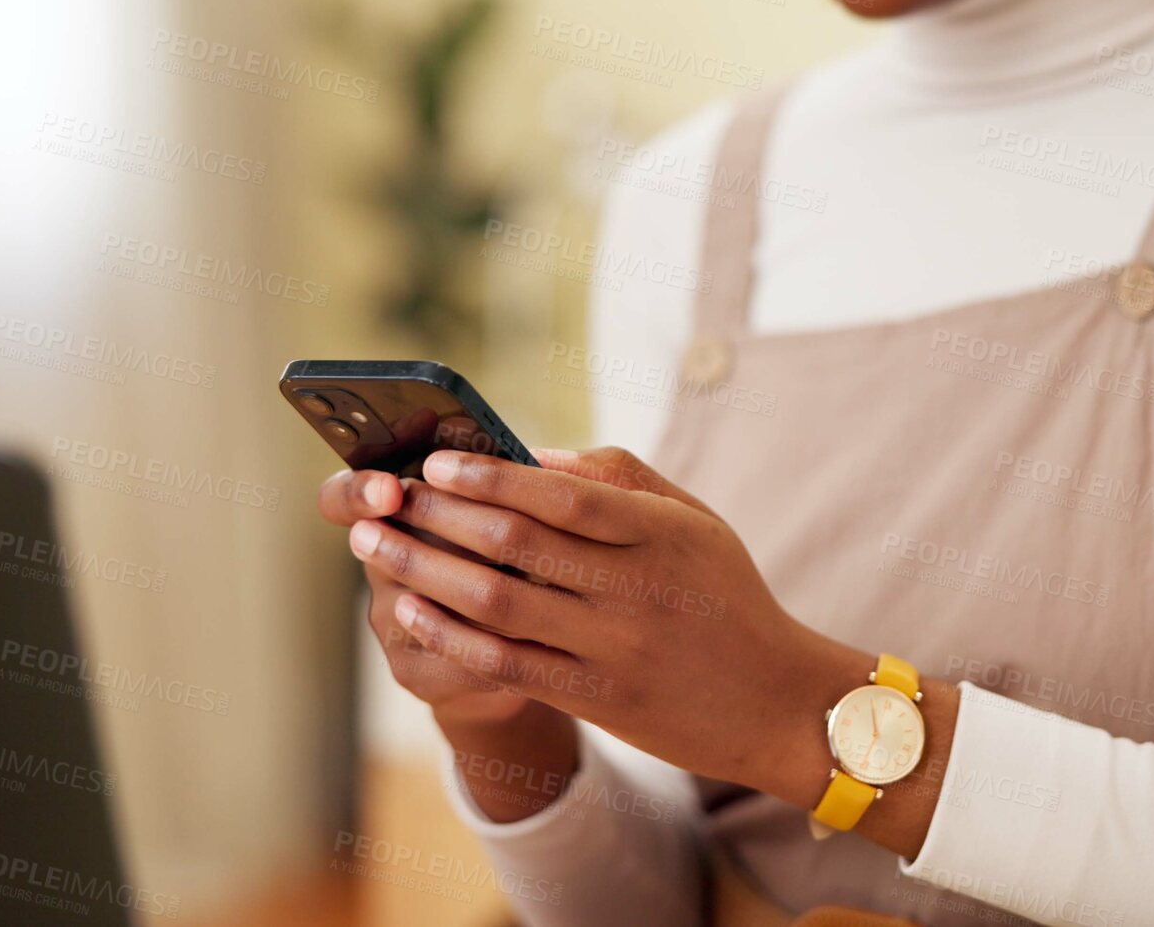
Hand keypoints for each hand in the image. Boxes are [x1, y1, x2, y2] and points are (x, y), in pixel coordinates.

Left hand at [345, 446, 871, 803]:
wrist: (776, 703)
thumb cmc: (728, 597)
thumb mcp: (696, 521)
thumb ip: (619, 478)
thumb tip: (531, 452)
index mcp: (662, 534)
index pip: (563, 493)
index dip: (491, 474)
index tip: (435, 461)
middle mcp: (637, 588)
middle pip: (518, 542)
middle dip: (439, 514)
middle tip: (386, 495)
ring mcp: (615, 647)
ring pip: (498, 602)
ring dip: (425, 568)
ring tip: (377, 544)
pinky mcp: (597, 698)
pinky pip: (506, 663)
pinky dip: (449, 633)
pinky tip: (409, 610)